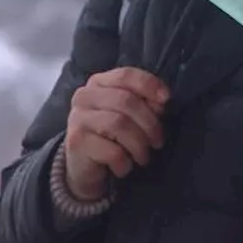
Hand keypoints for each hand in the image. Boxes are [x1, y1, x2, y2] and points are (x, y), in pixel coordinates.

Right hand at [64, 67, 168, 200]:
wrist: (82, 167)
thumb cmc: (109, 137)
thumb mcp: (128, 116)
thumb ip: (143, 103)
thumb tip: (161, 101)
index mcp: (98, 83)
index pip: (126, 75)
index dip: (149, 85)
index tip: (166, 99)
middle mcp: (85, 96)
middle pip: (126, 101)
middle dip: (149, 123)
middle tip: (157, 141)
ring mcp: (78, 118)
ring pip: (119, 124)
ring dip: (139, 145)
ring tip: (143, 157)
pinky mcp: (76, 142)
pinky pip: (111, 151)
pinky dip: (124, 162)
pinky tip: (124, 167)